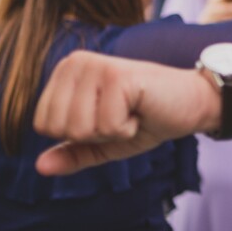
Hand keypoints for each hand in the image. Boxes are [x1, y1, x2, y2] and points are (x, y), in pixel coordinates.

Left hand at [33, 53, 216, 174]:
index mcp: (65, 72)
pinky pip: (107, 126)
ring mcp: (96, 67)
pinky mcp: (117, 77)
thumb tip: (40, 168)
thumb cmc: (147, 118)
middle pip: (58, 127)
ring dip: (111, 131)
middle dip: (93, 134)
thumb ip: (71, 153)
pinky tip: (141, 110)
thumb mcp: (103, 141)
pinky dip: (128, 129)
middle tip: (120, 115)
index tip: (107, 118)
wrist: (191, 104)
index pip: (43, 124)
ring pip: (79, 128)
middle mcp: (75, 62)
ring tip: (130, 112)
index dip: (79, 134)